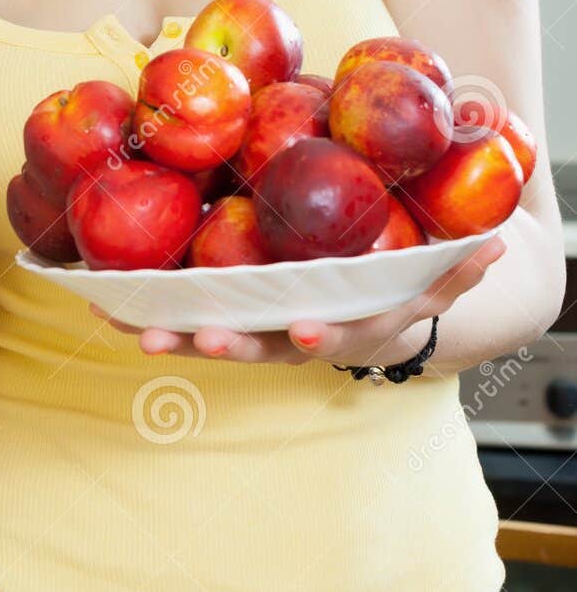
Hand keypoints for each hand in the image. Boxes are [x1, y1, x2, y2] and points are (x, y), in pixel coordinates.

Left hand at [88, 234, 505, 366]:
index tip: (300, 332)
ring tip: (126, 325)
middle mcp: (297, 334)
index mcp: (346, 325)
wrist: (367, 312)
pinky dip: (144, 313)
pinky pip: (182, 317)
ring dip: (168, 334)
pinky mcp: (225, 315)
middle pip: (256, 348)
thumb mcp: (435, 277)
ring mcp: (259, 329)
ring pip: (209, 336)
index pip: (333, 336)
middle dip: (222, 345)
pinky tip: (99, 300)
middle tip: (187, 340)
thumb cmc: (399, 284)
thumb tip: (493, 244)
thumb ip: (460, 264)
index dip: (316, 337)